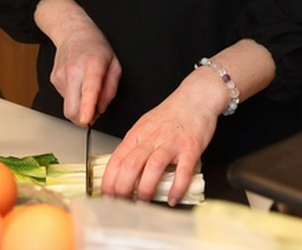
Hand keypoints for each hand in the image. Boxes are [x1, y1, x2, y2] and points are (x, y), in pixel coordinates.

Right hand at [34, 0, 120, 125]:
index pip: (89, 90)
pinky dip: (74, 96)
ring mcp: (60, 75)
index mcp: (92, 65)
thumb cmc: (96, 47)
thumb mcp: (115, 65)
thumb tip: (101, 108)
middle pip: (72, 108)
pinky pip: (65, 98)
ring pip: (69, 106)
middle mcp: (73, 70)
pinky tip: (78, 82)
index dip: (87, 108)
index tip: (86, 120)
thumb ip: (111, 89)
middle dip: (83, 119)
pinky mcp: (53, 80)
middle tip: (93, 112)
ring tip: (86, 85)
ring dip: (80, 104)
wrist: (73, 32)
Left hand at [98, 74, 220, 204]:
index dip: (109, 180)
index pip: (116, 159)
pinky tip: (173, 198)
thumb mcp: (145, 126)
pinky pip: (183, 170)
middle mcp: (151, 138)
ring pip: (153, 167)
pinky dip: (177, 187)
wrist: (195, 97)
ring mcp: (171, 143)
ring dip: (145, 189)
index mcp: (137, 134)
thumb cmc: (171, 114)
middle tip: (121, 204)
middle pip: (130, 164)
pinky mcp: (190, 147)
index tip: (106, 196)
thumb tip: (123, 172)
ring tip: (143, 203)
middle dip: (122, 188)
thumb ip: (135, 147)